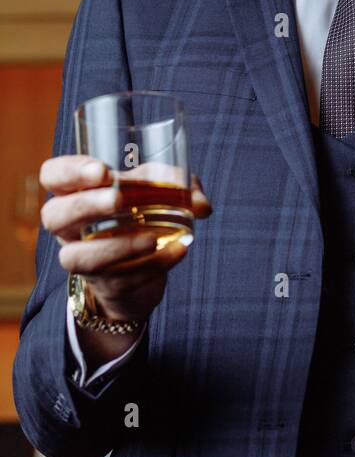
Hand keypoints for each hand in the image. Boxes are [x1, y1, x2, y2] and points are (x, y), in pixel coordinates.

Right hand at [40, 154, 212, 324]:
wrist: (144, 268)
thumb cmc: (142, 214)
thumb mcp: (157, 190)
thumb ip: (178, 186)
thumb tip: (201, 204)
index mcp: (76, 193)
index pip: (53, 175)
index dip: (69, 172)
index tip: (102, 171)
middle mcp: (70, 228)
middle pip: (54, 216)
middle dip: (85, 205)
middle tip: (118, 198)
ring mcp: (85, 260)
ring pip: (79, 257)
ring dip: (115, 246)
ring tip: (151, 238)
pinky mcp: (107, 286)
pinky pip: (121, 279)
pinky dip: (152, 265)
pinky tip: (177, 251)